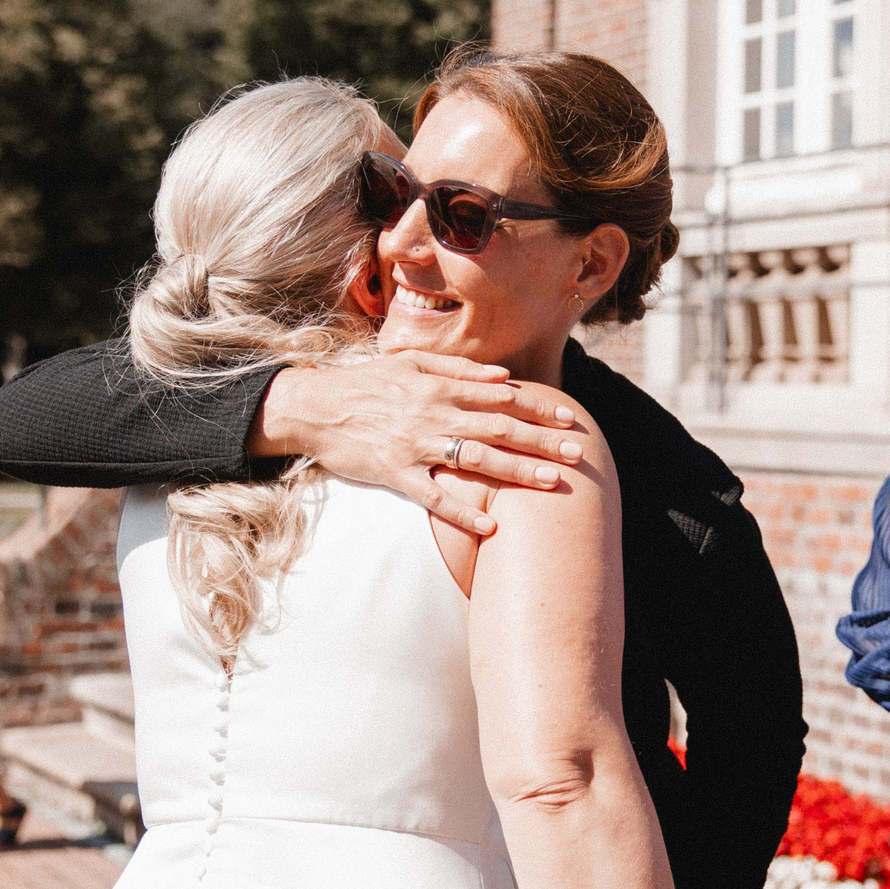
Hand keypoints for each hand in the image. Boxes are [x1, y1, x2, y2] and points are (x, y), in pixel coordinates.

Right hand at [251, 352, 588, 536]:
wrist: (313, 407)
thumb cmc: (364, 383)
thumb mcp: (410, 362)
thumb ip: (457, 367)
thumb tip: (502, 376)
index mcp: (440, 385)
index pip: (501, 397)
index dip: (537, 406)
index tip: (568, 417)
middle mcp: (433, 413)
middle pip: (499, 428)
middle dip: (541, 439)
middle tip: (576, 452)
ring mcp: (415, 445)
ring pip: (476, 458)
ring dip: (517, 470)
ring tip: (551, 482)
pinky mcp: (395, 473)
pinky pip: (434, 497)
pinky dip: (463, 512)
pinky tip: (491, 526)